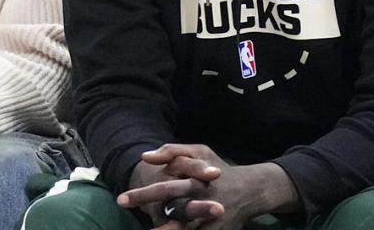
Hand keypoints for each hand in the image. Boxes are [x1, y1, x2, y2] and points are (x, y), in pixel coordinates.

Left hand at [120, 145, 297, 229]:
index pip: (166, 185)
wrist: (252, 189)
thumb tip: (144, 156)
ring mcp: (211, 214)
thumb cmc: (218, 168)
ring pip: (186, 225)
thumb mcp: (199, 152)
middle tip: (128, 213)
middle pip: (173, 205)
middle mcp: (202, 197)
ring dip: (168, 228)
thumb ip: (171, 151)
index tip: (121, 200)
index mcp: (195, 178)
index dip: (143, 194)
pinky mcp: (219, 228)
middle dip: (151, 210)